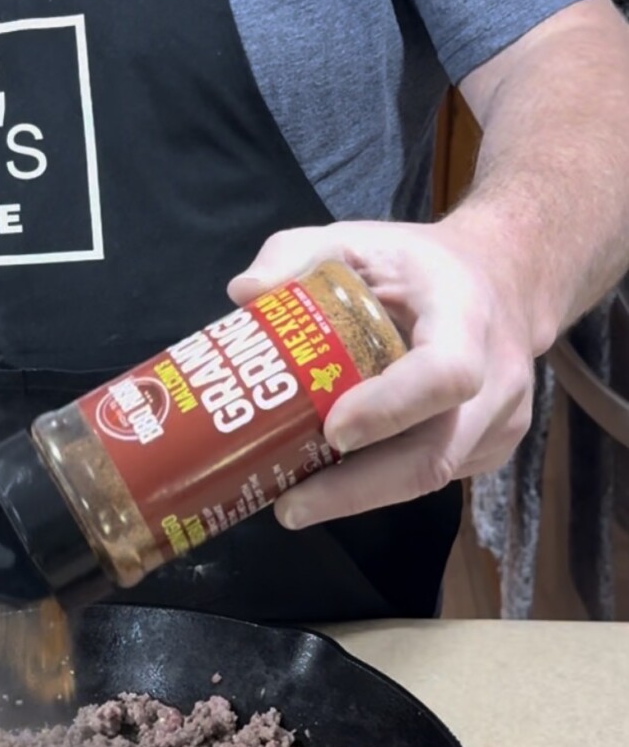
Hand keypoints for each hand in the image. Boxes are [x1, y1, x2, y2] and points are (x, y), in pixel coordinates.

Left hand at [227, 216, 536, 529]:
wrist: (503, 283)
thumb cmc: (418, 265)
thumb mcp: (358, 240)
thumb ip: (297, 255)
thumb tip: (243, 293)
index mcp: (466, 316)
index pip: (446, 374)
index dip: (390, 409)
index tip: (331, 430)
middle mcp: (498, 378)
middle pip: (436, 454)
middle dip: (359, 489)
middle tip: (290, 505)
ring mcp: (501, 422)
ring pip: (431, 475)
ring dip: (361, 494)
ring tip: (295, 500)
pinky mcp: (491, 450)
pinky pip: (433, 474)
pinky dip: (381, 483)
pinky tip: (334, 479)